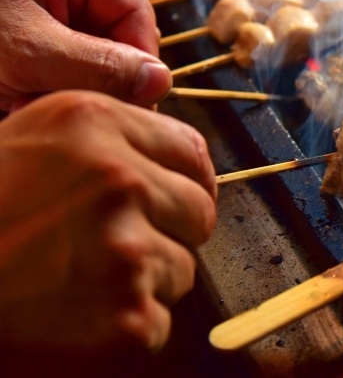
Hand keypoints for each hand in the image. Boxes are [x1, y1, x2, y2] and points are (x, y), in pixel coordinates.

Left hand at [0, 0, 169, 111]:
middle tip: (76, 110)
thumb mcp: (28, 51)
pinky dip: (50, 90)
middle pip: (115, 35)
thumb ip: (101, 66)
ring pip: (92, 57)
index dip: (139, 59)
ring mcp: (46, 0)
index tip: (137, 103)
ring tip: (36, 104)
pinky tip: (25, 100)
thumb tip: (162, 82)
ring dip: (72, 89)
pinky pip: (65, 66)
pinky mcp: (30, 30)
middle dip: (97, 78)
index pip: (134, 9)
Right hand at [0, 91, 215, 370]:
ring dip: (145, 279)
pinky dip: (126, 326)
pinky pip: (158, 320)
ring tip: (80, 279)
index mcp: (93, 123)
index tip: (173, 199)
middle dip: (171, 230)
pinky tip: (75, 317)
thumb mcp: (36, 140)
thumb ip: (111, 140)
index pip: (193, 153)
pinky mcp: (126, 316)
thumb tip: (186, 161)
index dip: (187, 181)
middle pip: (199, 210)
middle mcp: (115, 179)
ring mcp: (124, 250)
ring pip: (182, 267)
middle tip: (118, 245)